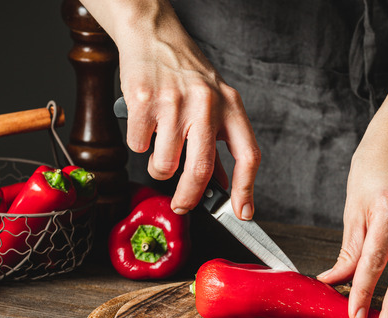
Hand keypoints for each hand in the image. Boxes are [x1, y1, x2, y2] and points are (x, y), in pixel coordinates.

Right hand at [111, 2, 259, 219]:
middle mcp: (206, 104)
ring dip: (158, 167)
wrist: (153, 35)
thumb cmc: (185, 73)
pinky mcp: (143, 101)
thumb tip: (221, 186)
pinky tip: (145, 124)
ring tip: (159, 146)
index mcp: (230, 106)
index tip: (243, 213)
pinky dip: (139, 144)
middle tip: (182, 205)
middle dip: (189, 197)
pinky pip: (138, 146)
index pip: (248, 155)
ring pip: (164, 164)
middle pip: (201, 170)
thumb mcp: (213, 103)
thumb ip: (217, 143)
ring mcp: (174, 102)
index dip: (246, 189)